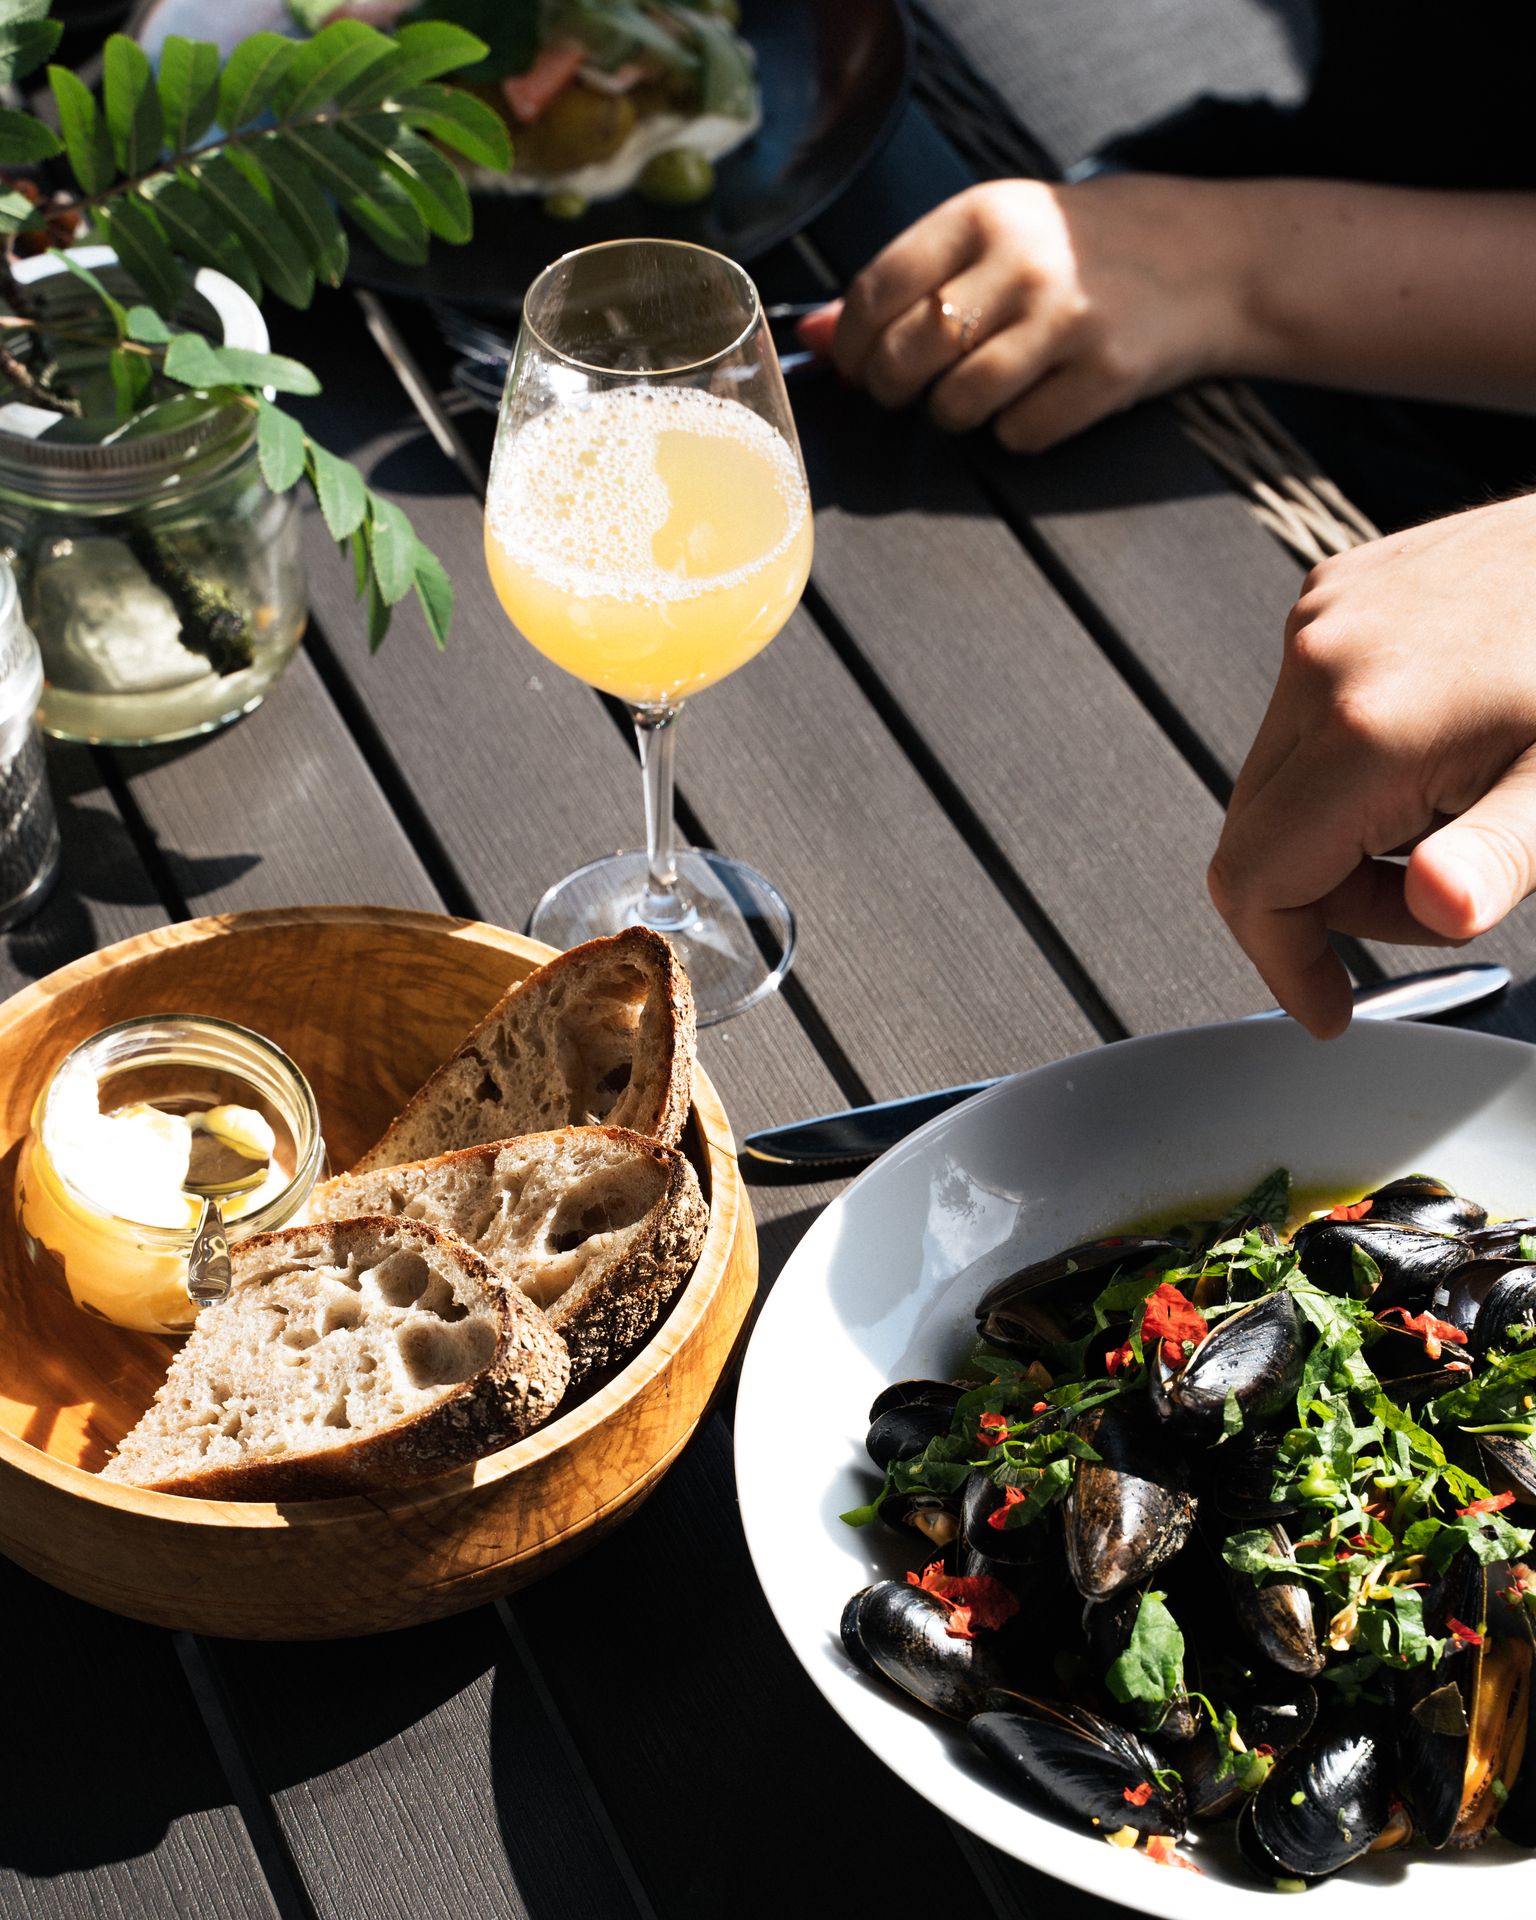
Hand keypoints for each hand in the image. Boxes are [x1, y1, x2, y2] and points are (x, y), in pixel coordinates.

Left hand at [811, 176, 1252, 450]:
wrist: (1208, 259)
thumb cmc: (1082, 250)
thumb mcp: (994, 237)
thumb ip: (905, 280)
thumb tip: (810, 334)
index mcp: (984, 214)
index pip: (877, 291)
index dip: (850, 344)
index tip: (854, 364)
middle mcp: (1023, 262)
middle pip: (906, 357)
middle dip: (891, 388)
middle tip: (908, 388)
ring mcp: (1067, 321)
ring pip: (956, 406)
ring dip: (954, 413)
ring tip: (980, 389)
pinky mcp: (1105, 376)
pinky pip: (1018, 435)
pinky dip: (1015, 433)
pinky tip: (1039, 399)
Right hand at [1208, 496, 1535, 1036]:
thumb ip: (1497, 858)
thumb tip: (1439, 908)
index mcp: (1367, 725)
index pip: (1256, 880)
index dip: (1283, 961)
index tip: (1327, 1006)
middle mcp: (1320, 664)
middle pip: (1254, 838)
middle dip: (1325, 901)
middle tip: (1430, 902)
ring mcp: (1318, 622)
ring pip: (1272, 781)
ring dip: (1334, 833)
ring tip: (1445, 817)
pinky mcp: (1328, 596)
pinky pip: (1296, 716)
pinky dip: (1341, 766)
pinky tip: (1429, 754)